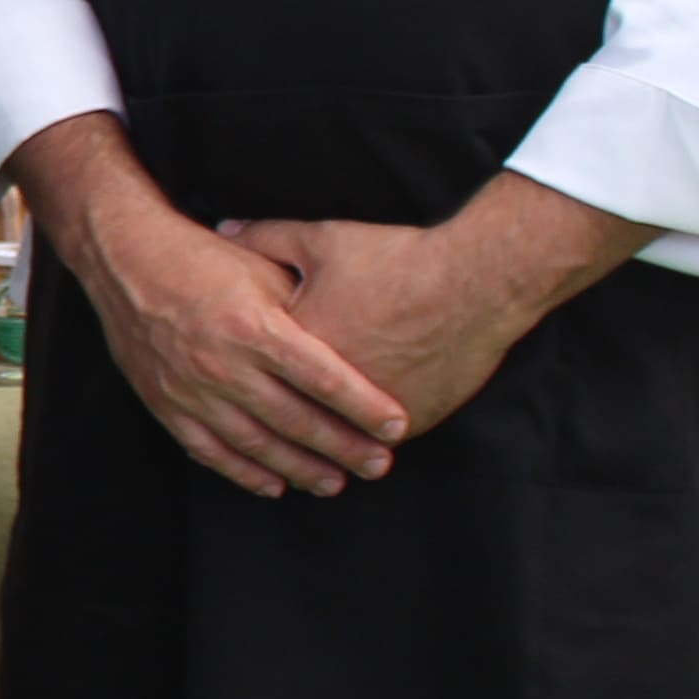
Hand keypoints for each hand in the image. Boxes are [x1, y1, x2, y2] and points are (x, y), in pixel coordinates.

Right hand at [10, 113, 404, 498]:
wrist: (125, 260)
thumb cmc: (203, 259)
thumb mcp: (262, 269)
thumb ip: (305, 308)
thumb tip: (354, 339)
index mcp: (253, 326)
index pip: (323, 378)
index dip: (364, 407)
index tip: (397, 426)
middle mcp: (222, 364)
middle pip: (296, 419)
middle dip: (344, 447)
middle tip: (379, 465)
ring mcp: (191, 389)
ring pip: (256, 444)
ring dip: (300, 468)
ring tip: (335, 482)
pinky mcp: (166, 403)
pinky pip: (210, 450)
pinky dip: (243, 472)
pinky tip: (274, 485)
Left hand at [219, 174, 650, 447]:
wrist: (475, 282)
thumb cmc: (394, 258)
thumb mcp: (321, 240)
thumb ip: (266, 239)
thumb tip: (224, 228)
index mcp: (295, 345)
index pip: (255, 372)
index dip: (243, 375)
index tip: (225, 386)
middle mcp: (328, 388)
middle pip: (288, 419)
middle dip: (271, 434)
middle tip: (259, 448)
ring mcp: (370, 410)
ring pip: (334, 440)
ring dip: (322, 452)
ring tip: (315, 469)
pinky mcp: (412, 419)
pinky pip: (378, 440)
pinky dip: (367, 441)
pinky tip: (360, 447)